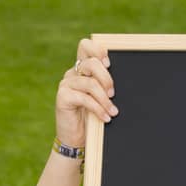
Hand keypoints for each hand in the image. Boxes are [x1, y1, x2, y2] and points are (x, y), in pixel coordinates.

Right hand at [55, 36, 117, 150]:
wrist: (75, 139)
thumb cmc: (90, 119)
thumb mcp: (100, 99)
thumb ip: (104, 86)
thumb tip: (122, 81)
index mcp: (81, 69)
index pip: (85, 46)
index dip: (97, 50)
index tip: (109, 64)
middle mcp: (72, 73)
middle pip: (91, 63)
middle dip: (106, 78)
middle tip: (113, 93)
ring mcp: (66, 84)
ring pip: (90, 83)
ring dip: (105, 99)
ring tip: (113, 112)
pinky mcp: (63, 97)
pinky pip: (84, 98)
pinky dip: (98, 109)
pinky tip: (106, 118)